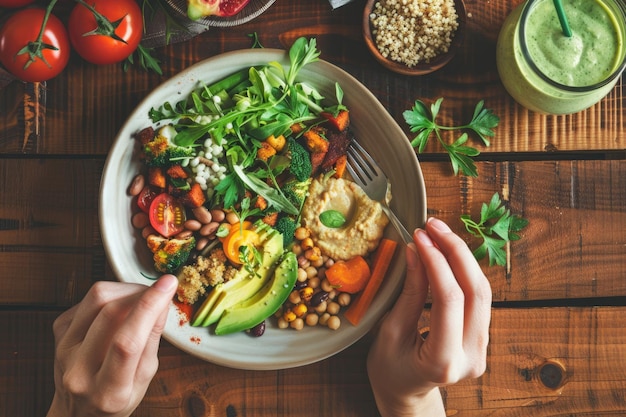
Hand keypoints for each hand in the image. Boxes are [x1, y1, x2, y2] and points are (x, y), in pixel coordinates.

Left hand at [46, 275, 177, 416]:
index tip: (167, 285)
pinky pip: (87, 300)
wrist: (77, 411)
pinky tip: (119, 308)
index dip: (149, 307)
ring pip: (96, 298)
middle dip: (141, 293)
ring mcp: (63, 349)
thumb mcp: (145, 379)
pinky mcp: (57, 331)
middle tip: (158, 292)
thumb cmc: (116, 398)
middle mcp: (79, 371)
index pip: (127, 343)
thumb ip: (152, 340)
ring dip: (126, 290)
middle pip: (110, 313)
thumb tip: (163, 300)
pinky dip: (110, 296)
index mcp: (108, 392)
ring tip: (140, 298)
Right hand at [367, 217, 491, 416]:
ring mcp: (482, 349)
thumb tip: (417, 251)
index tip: (419, 237)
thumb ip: (409, 293)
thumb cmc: (390, 369)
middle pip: (476, 291)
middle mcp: (471, 357)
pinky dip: (464, 271)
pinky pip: (479, 298)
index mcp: (444, 361)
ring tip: (439, 233)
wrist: (406, 394)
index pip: (448, 299)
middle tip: (433, 226)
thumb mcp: (390, 332)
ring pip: (483, 292)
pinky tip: (447, 253)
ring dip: (462, 257)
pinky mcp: (482, 339)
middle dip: (456, 251)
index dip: (436, 262)